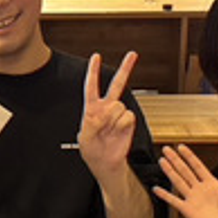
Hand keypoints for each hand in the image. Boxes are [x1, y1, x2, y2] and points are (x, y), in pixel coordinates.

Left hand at [78, 51, 138, 179]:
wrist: (106, 163)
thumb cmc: (92, 151)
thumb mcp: (84, 139)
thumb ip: (90, 125)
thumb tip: (100, 115)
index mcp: (92, 108)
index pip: (91, 86)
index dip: (94, 71)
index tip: (96, 57)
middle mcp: (107, 108)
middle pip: (116, 84)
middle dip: (125, 68)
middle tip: (133, 54)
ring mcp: (118, 114)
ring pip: (118, 106)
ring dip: (112, 120)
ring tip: (108, 131)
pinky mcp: (129, 121)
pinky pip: (127, 116)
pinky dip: (121, 125)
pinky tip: (117, 132)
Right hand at [152, 145, 217, 217]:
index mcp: (212, 184)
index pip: (198, 166)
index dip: (189, 156)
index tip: (181, 147)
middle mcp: (200, 190)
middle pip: (184, 170)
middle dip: (175, 159)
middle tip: (166, 149)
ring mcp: (193, 200)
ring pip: (178, 181)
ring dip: (169, 171)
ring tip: (161, 161)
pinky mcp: (188, 211)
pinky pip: (174, 201)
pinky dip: (165, 195)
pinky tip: (156, 189)